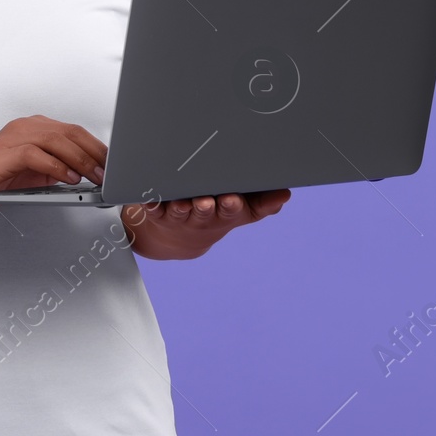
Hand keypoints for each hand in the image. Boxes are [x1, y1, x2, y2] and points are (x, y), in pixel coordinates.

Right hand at [0, 115, 106, 216]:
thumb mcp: (36, 175)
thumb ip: (60, 169)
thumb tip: (90, 174)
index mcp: (36, 128)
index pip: (74, 132)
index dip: (97, 146)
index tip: (113, 164)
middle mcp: (27, 126)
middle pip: (70, 133)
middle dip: (94, 153)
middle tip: (109, 172)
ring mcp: (15, 136)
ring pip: (57, 140)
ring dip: (80, 160)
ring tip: (95, 177)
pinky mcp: (6, 151)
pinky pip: (37, 154)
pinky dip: (56, 166)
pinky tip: (69, 178)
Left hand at [121, 189, 290, 259]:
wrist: (176, 240)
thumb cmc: (214, 215)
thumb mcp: (240, 212)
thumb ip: (263, 203)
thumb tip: (285, 194)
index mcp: (224, 214)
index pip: (232, 211)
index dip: (232, 206)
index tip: (233, 200)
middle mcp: (201, 216)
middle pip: (205, 213)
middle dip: (207, 208)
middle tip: (208, 202)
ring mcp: (179, 215)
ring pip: (180, 212)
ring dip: (181, 208)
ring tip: (182, 202)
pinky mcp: (157, 212)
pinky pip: (153, 208)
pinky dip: (151, 203)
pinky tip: (150, 198)